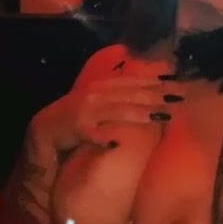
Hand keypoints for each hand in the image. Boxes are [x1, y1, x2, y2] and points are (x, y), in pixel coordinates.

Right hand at [34, 72, 182, 151]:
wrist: (43, 131)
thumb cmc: (75, 118)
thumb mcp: (97, 102)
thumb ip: (118, 95)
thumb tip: (148, 88)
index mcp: (100, 85)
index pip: (131, 81)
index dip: (154, 80)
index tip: (176, 81)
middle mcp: (94, 94)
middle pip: (129, 94)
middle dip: (156, 95)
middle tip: (179, 97)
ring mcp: (84, 111)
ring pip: (117, 111)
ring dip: (140, 114)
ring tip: (162, 117)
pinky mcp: (75, 129)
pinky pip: (91, 134)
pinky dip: (102, 138)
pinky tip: (116, 144)